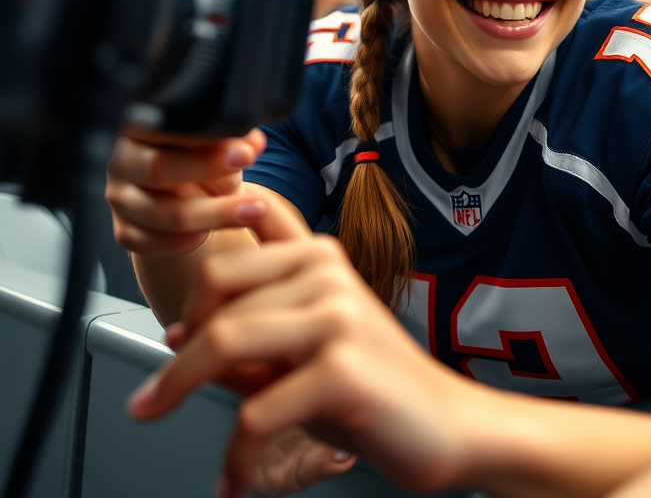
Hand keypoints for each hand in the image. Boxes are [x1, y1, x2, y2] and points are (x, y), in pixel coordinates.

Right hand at [106, 129, 267, 255]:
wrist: (188, 192)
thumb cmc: (204, 156)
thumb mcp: (219, 143)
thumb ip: (233, 138)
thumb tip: (253, 143)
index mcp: (141, 127)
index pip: (165, 127)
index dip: (204, 138)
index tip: (244, 150)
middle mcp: (122, 160)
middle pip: (157, 168)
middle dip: (206, 169)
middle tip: (248, 166)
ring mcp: (120, 197)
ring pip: (159, 212)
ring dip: (211, 214)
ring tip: (252, 211)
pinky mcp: (124, 229)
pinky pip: (146, 241)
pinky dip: (178, 242)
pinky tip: (206, 236)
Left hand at [129, 236, 474, 497]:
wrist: (444, 426)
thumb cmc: (369, 389)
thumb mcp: (304, 348)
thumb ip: (252, 332)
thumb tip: (178, 340)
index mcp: (320, 255)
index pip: (244, 227)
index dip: (204, 242)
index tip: (178, 304)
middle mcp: (328, 271)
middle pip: (216, 287)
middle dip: (175, 346)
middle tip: (156, 392)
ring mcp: (337, 315)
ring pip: (224, 341)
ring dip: (178, 389)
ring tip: (158, 419)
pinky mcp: (341, 369)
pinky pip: (255, 413)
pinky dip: (235, 456)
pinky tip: (233, 480)